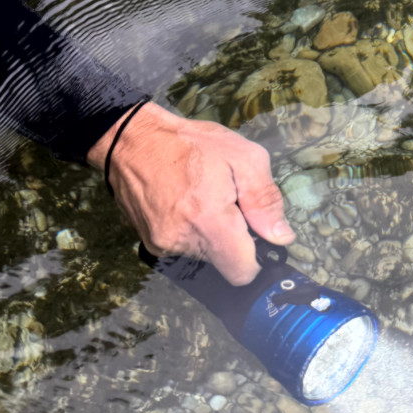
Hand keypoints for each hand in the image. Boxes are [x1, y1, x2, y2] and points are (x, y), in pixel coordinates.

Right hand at [87, 102, 294, 284]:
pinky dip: (191, 231)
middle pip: (224, 262)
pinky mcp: (150, 242)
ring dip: (212, 233)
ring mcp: (162, 245)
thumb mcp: (243, 157)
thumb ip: (265, 200)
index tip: (256, 233)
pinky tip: (186, 203)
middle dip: (234, 238)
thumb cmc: (192, 144)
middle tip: (227, 202)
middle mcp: (183, 241)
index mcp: (209, 221)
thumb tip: (281, 237)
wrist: (132, 140)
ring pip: (205, 255)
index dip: (257, 257)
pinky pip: (184, 247)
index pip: (242, 272)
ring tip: (203, 198)